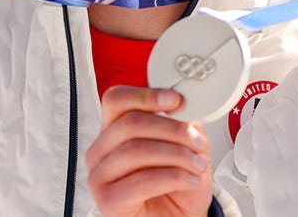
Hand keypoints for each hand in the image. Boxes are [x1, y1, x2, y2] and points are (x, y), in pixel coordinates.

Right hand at [86, 86, 211, 216]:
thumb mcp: (183, 145)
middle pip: (130, 123)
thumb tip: (188, 105)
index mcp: (114, 130)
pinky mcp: (107, 201)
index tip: (175, 100)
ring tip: (198, 164)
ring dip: (177, 155)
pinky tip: (189, 180)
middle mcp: (101, 150)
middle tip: (197, 141)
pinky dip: (173, 177)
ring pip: (136, 150)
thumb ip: (181, 122)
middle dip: (172, 130)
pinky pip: (142, 181)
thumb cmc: (176, 184)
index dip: (145, 95)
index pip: (116, 100)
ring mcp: (99, 176)